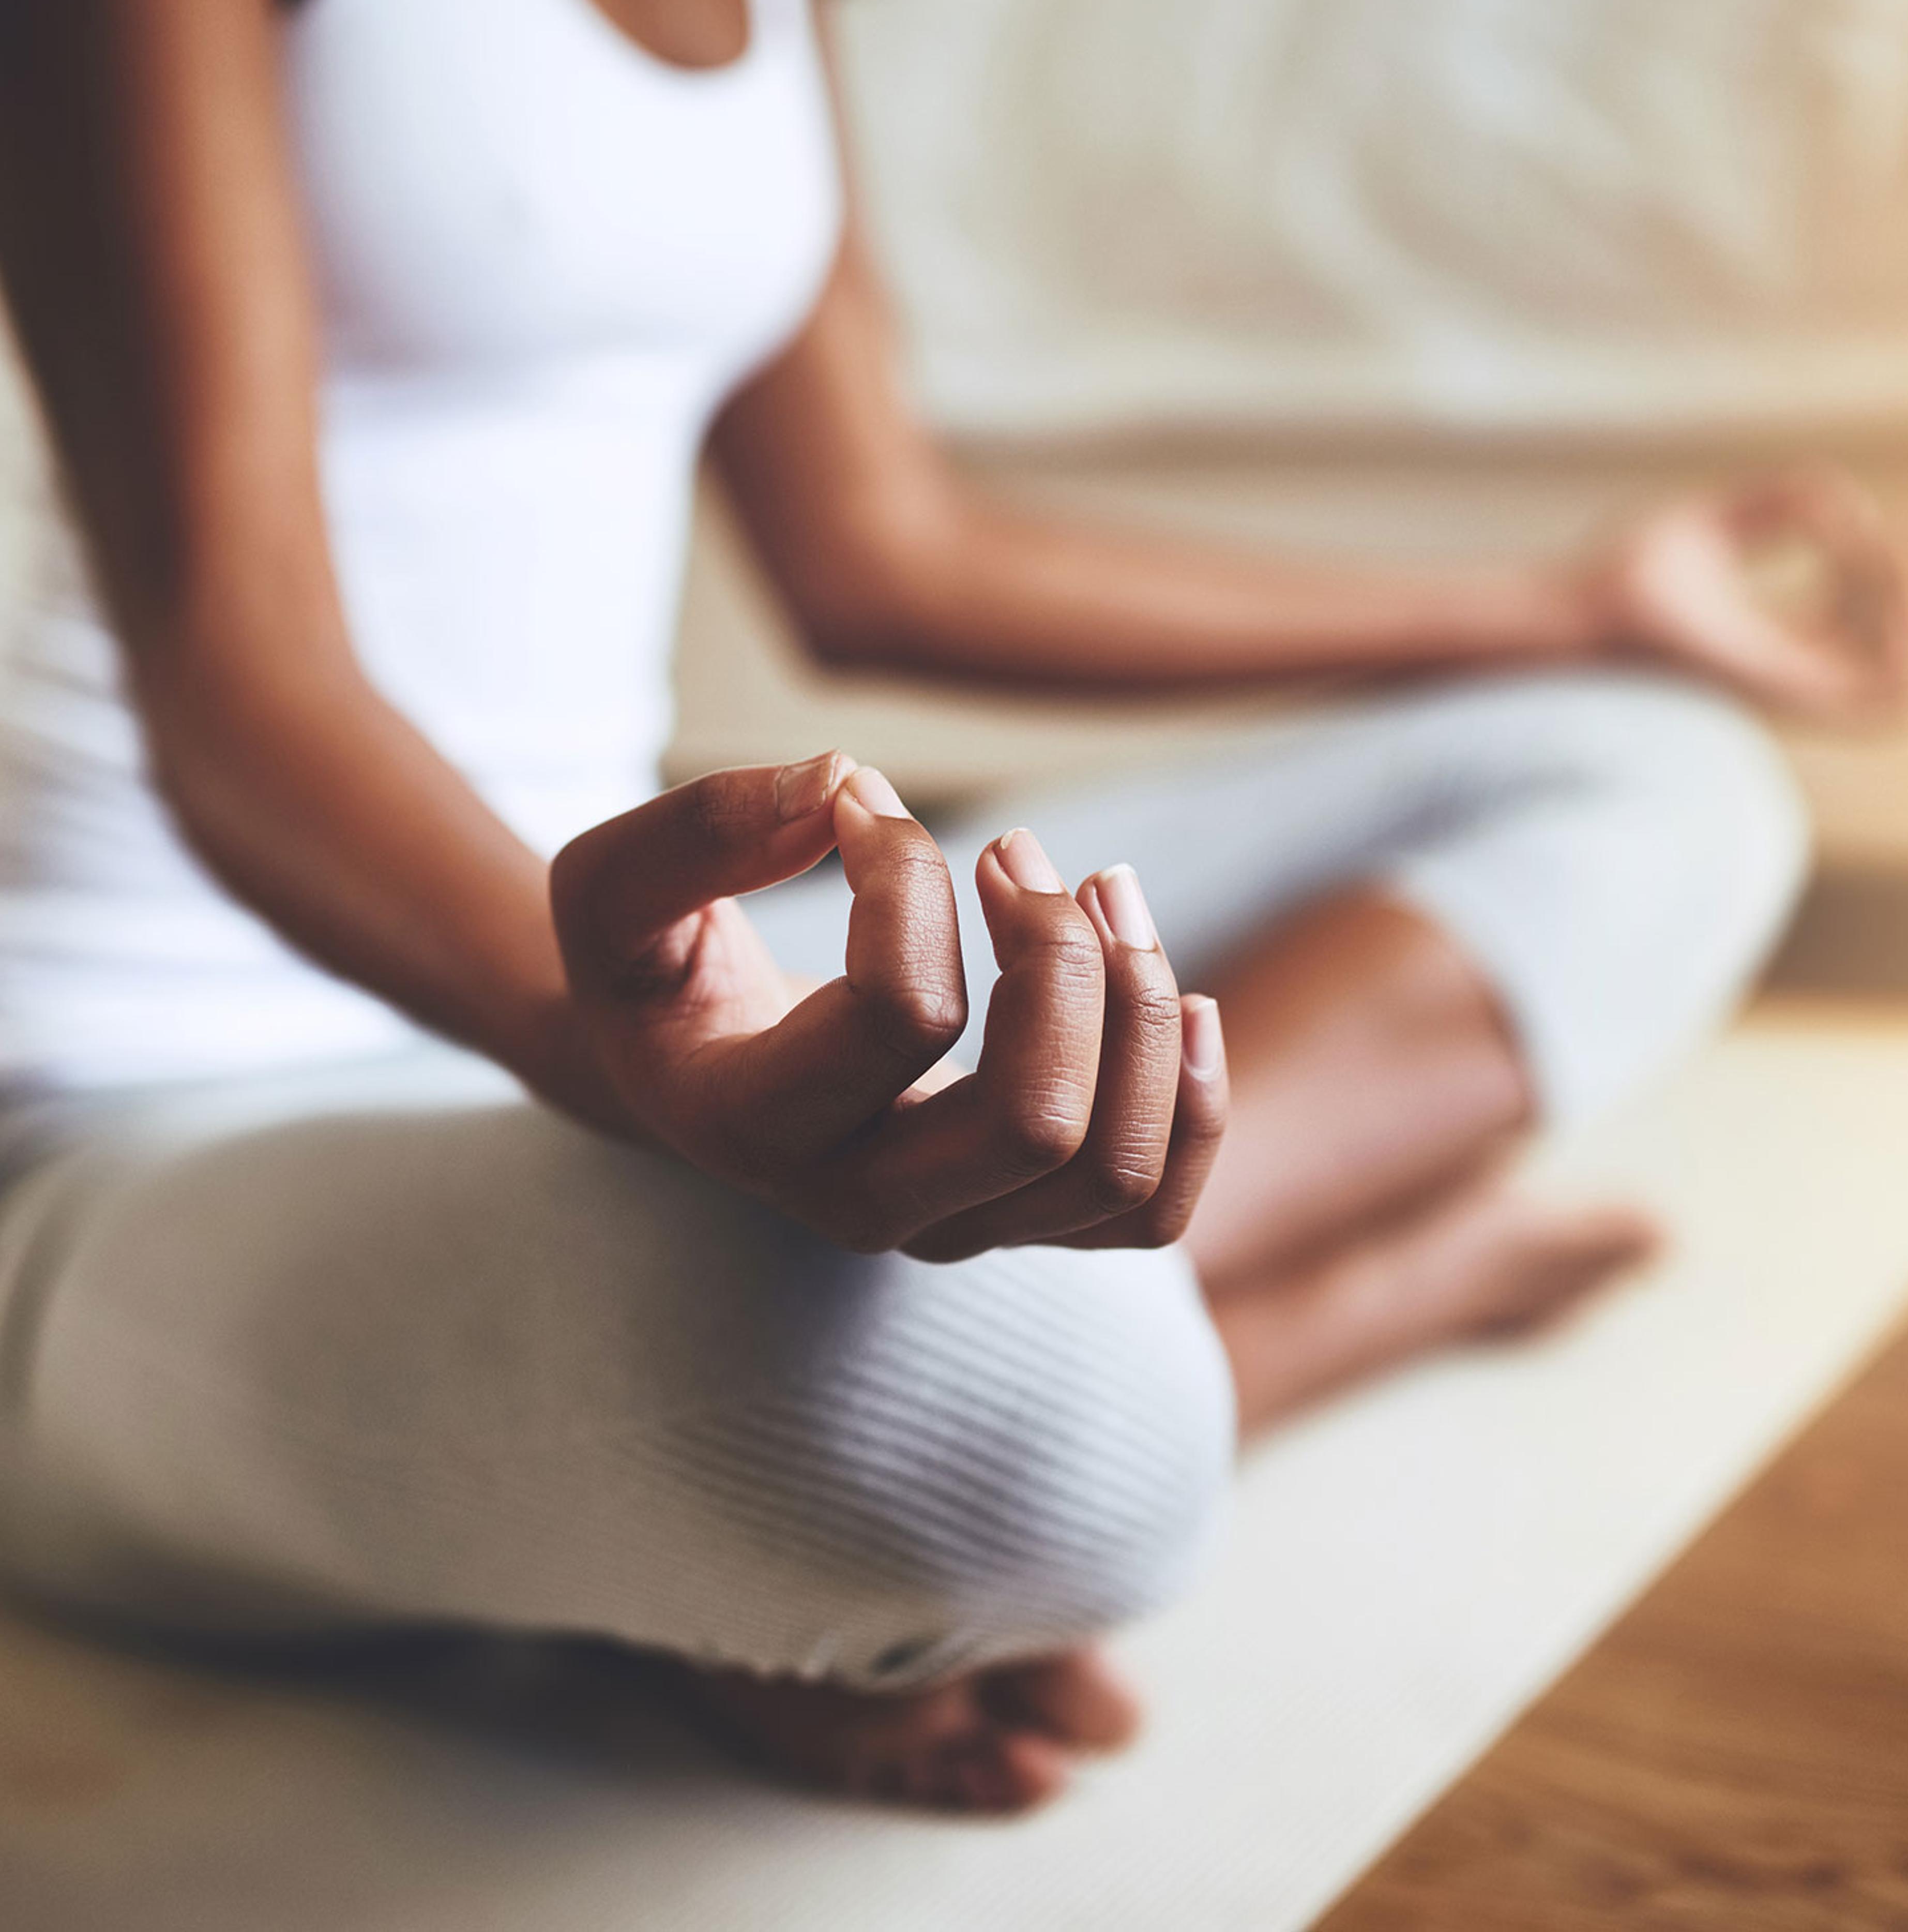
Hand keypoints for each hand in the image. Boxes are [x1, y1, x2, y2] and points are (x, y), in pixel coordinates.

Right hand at [549, 752, 1225, 1259]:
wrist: (682, 1070)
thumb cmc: (653, 971)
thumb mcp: (615, 887)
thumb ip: (703, 830)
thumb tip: (843, 783)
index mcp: (756, 1128)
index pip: (903, 1016)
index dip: (911, 878)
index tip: (864, 799)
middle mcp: (863, 1204)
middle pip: (1037, 1122)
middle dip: (1062, 961)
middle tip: (1020, 853)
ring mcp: (953, 1226)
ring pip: (1117, 1169)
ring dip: (1144, 1011)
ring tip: (1106, 890)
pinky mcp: (1018, 1217)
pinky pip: (1151, 1209)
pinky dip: (1191, 1101)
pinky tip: (1184, 998)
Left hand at [1578, 467, 1907, 722]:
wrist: (1571, 610)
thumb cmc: (1618, 574)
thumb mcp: (1717, 520)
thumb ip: (1781, 504)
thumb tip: (1847, 511)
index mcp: (1774, 639)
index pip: (1868, 623)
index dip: (1898, 572)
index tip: (1886, 520)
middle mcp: (1789, 674)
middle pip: (1900, 654)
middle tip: (1903, 534)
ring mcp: (1788, 693)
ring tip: (1897, 551)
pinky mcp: (1782, 698)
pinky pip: (1888, 700)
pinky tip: (1876, 574)